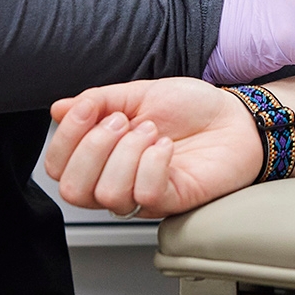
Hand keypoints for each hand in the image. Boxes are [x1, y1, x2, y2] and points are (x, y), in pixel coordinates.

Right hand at [44, 78, 260, 217]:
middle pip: (72, 190)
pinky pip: (144, 195)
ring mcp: (144, 195)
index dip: (65, 138)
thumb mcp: (138, 94)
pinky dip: (152, 163)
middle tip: (124, 122)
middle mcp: (118, 181)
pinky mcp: (172, 200)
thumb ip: (98, 102)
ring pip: (107, 194)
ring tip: (152, 131)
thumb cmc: (192, 109)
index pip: (57, 169)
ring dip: (127, 152)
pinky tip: (166, 146)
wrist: (237, 117)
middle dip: (92, 147)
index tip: (88, 107)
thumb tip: (59, 109)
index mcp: (103, 158)